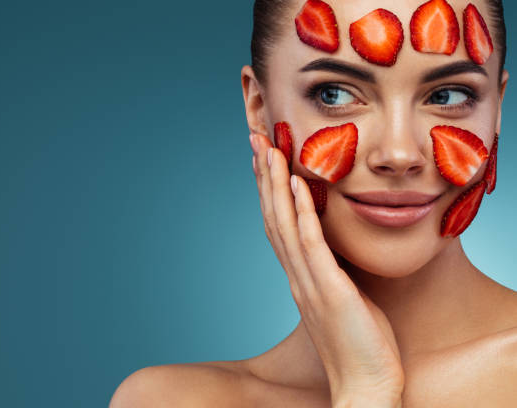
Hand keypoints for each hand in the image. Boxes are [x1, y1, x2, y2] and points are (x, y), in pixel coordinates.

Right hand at [250, 133, 404, 406]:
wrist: (365, 385)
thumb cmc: (360, 344)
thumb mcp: (345, 297)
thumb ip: (333, 270)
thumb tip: (335, 248)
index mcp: (301, 276)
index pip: (279, 225)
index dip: (269, 191)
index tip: (265, 160)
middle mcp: (297, 275)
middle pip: (273, 217)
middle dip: (264, 178)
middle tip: (256, 141)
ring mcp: (309, 282)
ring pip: (284, 225)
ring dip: (275, 186)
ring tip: (269, 151)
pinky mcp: (329, 290)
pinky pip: (312, 245)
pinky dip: (301, 213)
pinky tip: (298, 185)